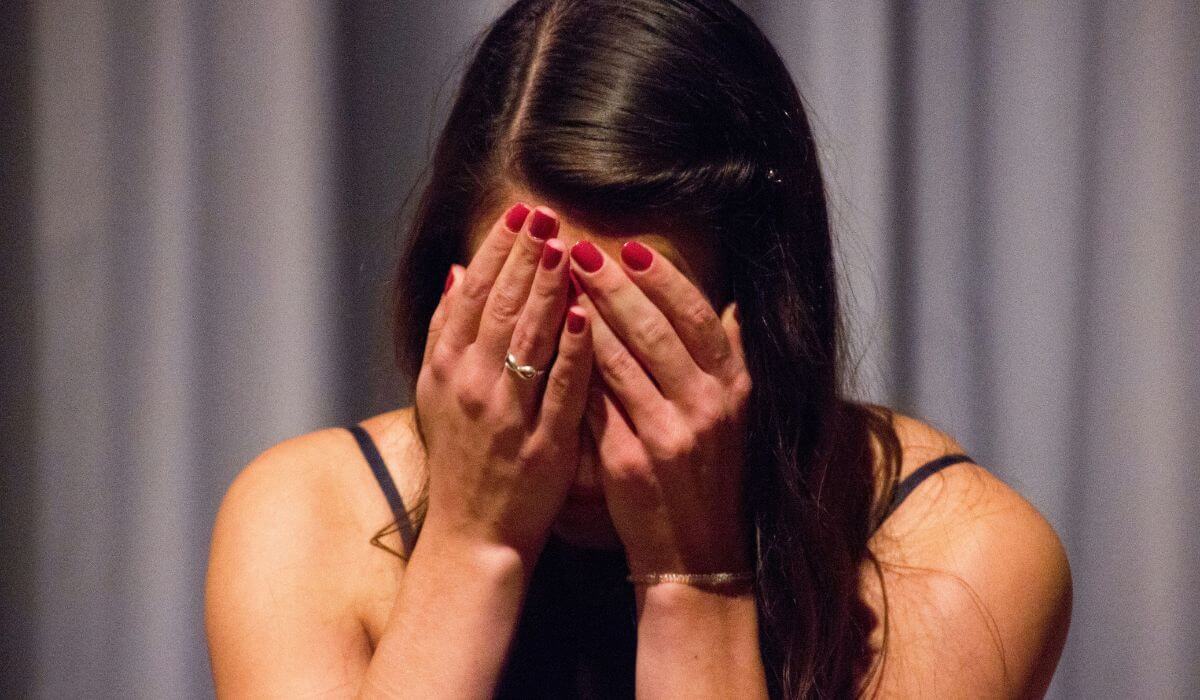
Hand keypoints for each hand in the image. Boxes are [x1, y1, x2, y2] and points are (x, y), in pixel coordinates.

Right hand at [414, 203, 592, 563]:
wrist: (472, 533)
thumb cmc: (460, 459)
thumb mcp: (436, 392)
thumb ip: (445, 331)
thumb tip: (453, 271)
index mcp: (446, 368)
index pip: (473, 294)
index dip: (497, 250)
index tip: (521, 213)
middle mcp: (471, 385)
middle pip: (499, 307)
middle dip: (525, 256)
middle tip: (548, 214)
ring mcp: (506, 414)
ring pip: (527, 339)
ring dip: (546, 290)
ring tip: (567, 247)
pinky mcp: (540, 443)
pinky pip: (558, 388)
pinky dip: (569, 351)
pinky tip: (584, 315)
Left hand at [568, 239, 753, 575]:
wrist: (696, 552)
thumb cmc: (708, 474)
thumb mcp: (734, 415)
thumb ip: (728, 359)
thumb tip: (732, 304)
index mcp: (732, 387)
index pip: (697, 316)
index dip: (663, 279)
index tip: (630, 248)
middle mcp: (706, 407)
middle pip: (654, 329)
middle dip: (613, 285)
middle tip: (578, 251)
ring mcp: (668, 435)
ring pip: (619, 360)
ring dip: (584, 316)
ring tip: (554, 283)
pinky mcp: (631, 461)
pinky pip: (594, 402)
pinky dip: (572, 368)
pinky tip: (547, 342)